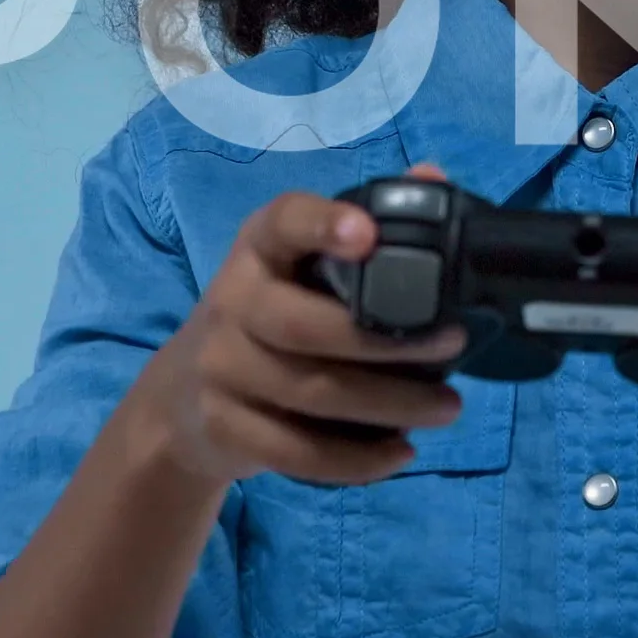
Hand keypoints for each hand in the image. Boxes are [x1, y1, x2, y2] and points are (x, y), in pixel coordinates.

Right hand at [132, 167, 470, 486]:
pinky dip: (356, 460)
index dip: (322, 225)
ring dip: (390, 404)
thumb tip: (432, 177)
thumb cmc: (270, 317)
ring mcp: (220, 369)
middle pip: (303, 326)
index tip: (369, 234)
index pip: (283, 223)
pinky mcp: (223, 427)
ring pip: (309, 393)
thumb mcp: (303, 268)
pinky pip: (296, 450)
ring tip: (448, 407)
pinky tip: (401, 453)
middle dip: (386, 341)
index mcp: (259, 249)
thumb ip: (366, 225)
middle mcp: (230, 302)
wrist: (183, 398)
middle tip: (454, 344)